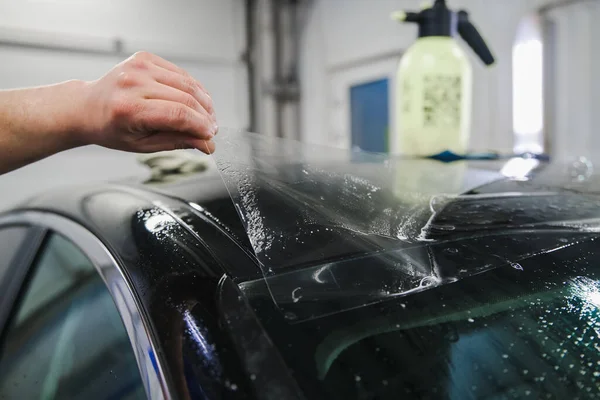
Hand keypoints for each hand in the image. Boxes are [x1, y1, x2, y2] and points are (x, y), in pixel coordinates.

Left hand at [81, 51, 216, 153]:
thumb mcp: (143, 145)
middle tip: (212, 130)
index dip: (200, 126)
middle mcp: (133, 83)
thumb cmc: (112, 129)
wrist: (88, 107)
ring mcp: (139, 66)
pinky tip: (197, 101)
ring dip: (204, 102)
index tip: (210, 137)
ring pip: (187, 83)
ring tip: (208, 117)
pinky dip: (194, 88)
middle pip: (186, 98)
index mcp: (129, 108)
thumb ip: (177, 142)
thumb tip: (207, 143)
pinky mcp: (145, 58)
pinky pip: (180, 73)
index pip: (178, 114)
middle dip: (205, 116)